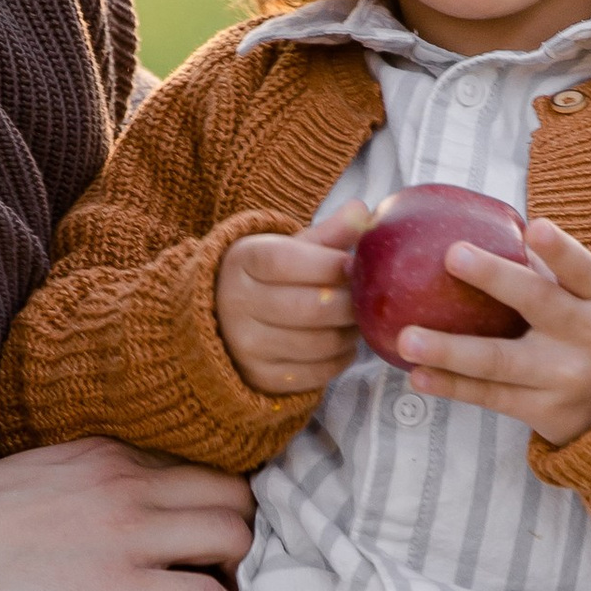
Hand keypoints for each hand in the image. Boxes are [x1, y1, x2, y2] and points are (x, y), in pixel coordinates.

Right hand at [0, 439, 254, 590]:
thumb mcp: (41, 472)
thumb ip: (93, 478)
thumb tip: (128, 505)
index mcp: (108, 452)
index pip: (200, 463)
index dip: (222, 500)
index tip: (221, 529)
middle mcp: (129, 485)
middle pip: (234, 493)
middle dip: (249, 531)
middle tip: (237, 569)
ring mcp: (130, 537)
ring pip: (236, 538)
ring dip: (247, 573)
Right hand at [214, 200, 373, 396]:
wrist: (223, 319)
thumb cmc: (268, 277)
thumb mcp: (288, 249)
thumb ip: (326, 235)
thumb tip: (362, 212)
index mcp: (242, 262)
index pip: (285, 262)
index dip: (327, 264)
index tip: (353, 265)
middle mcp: (236, 304)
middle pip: (310, 308)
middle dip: (350, 303)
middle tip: (367, 298)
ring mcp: (245, 346)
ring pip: (318, 344)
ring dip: (350, 333)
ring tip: (356, 320)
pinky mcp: (260, 378)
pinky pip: (316, 374)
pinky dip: (340, 359)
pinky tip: (343, 344)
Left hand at [393, 214, 590, 448]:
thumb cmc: (585, 331)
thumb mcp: (585, 300)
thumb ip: (544, 269)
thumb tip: (478, 222)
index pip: (581, 269)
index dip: (560, 251)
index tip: (535, 228)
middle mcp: (585, 336)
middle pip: (538, 303)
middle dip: (495, 278)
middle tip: (452, 255)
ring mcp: (563, 376)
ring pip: (500, 360)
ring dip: (450, 350)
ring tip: (408, 339)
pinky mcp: (543, 410)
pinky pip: (490, 396)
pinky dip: (452, 386)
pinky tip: (418, 375)